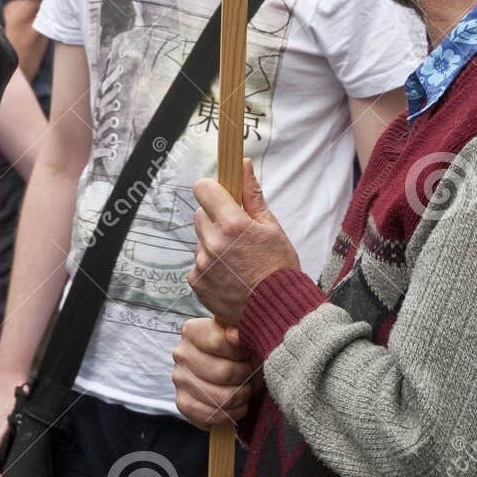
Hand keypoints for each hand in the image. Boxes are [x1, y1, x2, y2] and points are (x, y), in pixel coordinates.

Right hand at [172, 317, 256, 430]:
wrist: (228, 372)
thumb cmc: (237, 350)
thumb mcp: (241, 333)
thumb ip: (239, 326)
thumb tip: (234, 335)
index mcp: (192, 330)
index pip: (218, 342)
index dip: (240, 353)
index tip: (249, 355)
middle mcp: (181, 353)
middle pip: (222, 372)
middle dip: (244, 378)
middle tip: (251, 376)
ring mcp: (179, 379)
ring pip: (219, 397)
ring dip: (240, 398)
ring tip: (246, 392)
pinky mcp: (181, 403)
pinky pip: (209, 415)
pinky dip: (229, 415)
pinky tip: (236, 407)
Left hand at [189, 160, 299, 324]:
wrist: (276, 311)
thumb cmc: (279, 267)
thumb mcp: (271, 227)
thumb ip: (252, 195)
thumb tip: (243, 165)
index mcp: (232, 224)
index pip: (204, 189)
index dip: (213, 190)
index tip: (222, 196)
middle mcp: (212, 243)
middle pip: (200, 215)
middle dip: (215, 219)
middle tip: (236, 234)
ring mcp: (202, 264)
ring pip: (200, 240)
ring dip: (212, 244)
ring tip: (236, 260)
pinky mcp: (197, 283)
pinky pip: (198, 264)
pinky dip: (210, 266)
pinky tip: (229, 275)